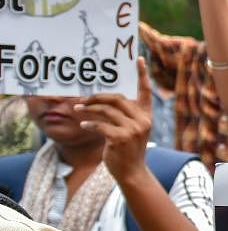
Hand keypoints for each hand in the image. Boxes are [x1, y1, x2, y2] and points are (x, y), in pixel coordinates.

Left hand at [74, 58, 152, 183]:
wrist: (132, 172)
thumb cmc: (128, 149)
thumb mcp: (131, 130)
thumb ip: (123, 115)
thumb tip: (101, 101)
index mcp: (146, 115)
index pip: (145, 91)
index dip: (142, 75)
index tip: (139, 59)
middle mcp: (143, 120)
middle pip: (117, 99)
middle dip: (97, 97)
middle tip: (82, 100)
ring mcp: (133, 129)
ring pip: (106, 111)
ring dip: (88, 109)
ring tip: (77, 110)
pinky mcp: (121, 138)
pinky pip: (100, 125)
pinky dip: (89, 124)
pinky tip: (83, 124)